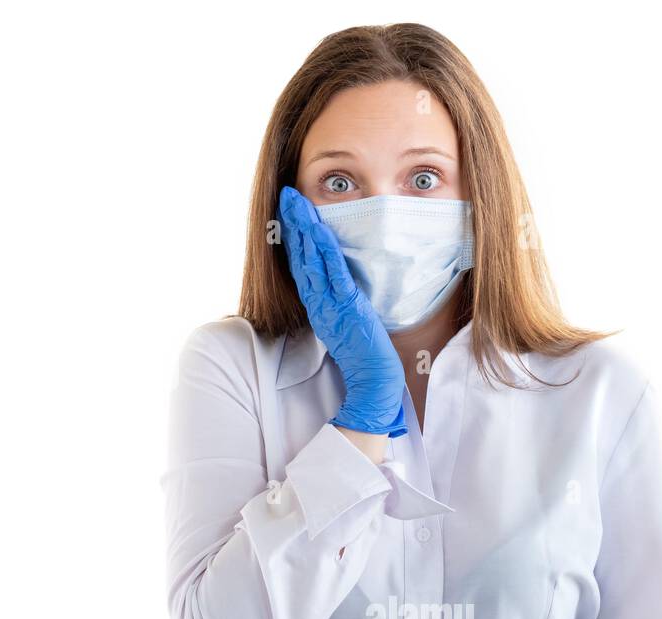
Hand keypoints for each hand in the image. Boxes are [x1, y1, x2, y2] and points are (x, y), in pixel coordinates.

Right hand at [278, 185, 407, 437]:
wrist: (374, 380)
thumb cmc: (366, 354)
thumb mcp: (350, 321)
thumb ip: (342, 301)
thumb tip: (342, 282)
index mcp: (319, 303)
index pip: (302, 263)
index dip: (295, 235)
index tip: (290, 211)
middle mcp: (320, 301)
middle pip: (302, 255)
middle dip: (294, 223)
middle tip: (287, 195)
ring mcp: (331, 303)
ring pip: (313, 260)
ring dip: (305, 229)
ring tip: (297, 203)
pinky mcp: (347, 307)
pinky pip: (334, 274)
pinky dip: (325, 251)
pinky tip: (320, 231)